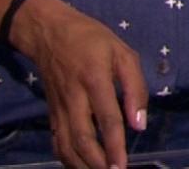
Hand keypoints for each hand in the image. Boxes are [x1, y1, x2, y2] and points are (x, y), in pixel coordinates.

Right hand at [10, 0, 148, 168]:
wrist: (48, 33)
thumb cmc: (91, 40)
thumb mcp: (122, 52)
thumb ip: (135, 87)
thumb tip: (139, 124)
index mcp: (94, 79)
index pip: (107, 119)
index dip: (116, 145)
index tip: (124, 166)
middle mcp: (74, 97)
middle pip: (82, 138)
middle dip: (98, 162)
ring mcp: (59, 108)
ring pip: (67, 145)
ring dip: (83, 165)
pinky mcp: (51, 113)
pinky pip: (57, 142)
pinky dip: (67, 159)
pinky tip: (81, 166)